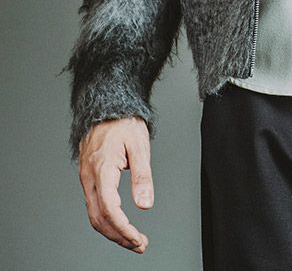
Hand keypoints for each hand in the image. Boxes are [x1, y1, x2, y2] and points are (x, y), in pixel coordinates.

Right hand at [78, 116, 152, 253]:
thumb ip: (142, 176)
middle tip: (139, 245)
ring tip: (132, 239)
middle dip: (119, 236)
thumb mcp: (140, 145)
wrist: (108, 105)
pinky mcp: (89, 176)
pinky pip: (94, 204)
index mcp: (101, 169)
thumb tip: (145, 205)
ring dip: (113, 231)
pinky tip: (120, 223)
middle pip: (99, 218)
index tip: (138, 239)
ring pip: (94, 214)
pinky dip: (107, 219)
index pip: (109, 209)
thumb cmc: (124, 121)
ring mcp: (86, 177)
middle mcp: (89, 176)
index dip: (123, 229)